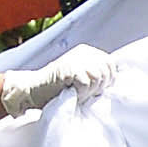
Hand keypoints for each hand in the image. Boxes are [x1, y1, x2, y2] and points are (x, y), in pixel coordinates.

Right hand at [0, 50, 122, 119]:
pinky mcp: (68, 68)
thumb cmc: (57, 90)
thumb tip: (116, 81)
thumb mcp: (80, 78)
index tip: (96, 90)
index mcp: (87, 53)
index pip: (111, 64)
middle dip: (99, 86)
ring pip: (99, 77)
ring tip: (77, 94)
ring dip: (90, 91)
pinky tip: (71, 93)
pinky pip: (86, 83)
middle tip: (84, 93)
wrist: (31, 91)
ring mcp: (75, 59)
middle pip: (107, 70)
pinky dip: (81, 93)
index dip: (108, 80)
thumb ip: (96, 75)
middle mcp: (82, 53)